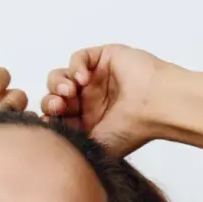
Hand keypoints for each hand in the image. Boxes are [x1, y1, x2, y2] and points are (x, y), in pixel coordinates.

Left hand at [39, 44, 166, 156]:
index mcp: (86, 121)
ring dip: (59, 83)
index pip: (55, 117)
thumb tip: (45, 144)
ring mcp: (96, 79)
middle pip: (54, 96)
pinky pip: (78, 58)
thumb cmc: (133, 130)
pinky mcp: (103, 58)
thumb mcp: (95, 144)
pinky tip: (83, 79)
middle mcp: (89, 100)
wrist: (157, 108)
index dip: (48, 117)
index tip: (49, 122)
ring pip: (61, 76)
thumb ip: (71, 140)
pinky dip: (75, 66)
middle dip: (51, 101)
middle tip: (58, 106)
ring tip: (70, 91)